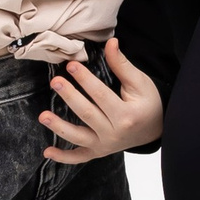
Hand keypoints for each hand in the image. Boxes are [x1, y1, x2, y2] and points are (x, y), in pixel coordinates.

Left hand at [38, 38, 163, 161]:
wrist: (156, 129)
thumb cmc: (148, 103)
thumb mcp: (139, 82)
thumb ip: (122, 64)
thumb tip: (110, 42)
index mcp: (126, 115)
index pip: (101, 95)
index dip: (85, 79)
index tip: (71, 65)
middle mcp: (114, 133)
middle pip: (87, 114)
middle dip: (69, 97)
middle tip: (55, 82)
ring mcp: (105, 145)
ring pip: (78, 137)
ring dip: (59, 127)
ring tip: (43, 116)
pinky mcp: (98, 152)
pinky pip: (79, 157)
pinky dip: (63, 157)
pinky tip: (47, 152)